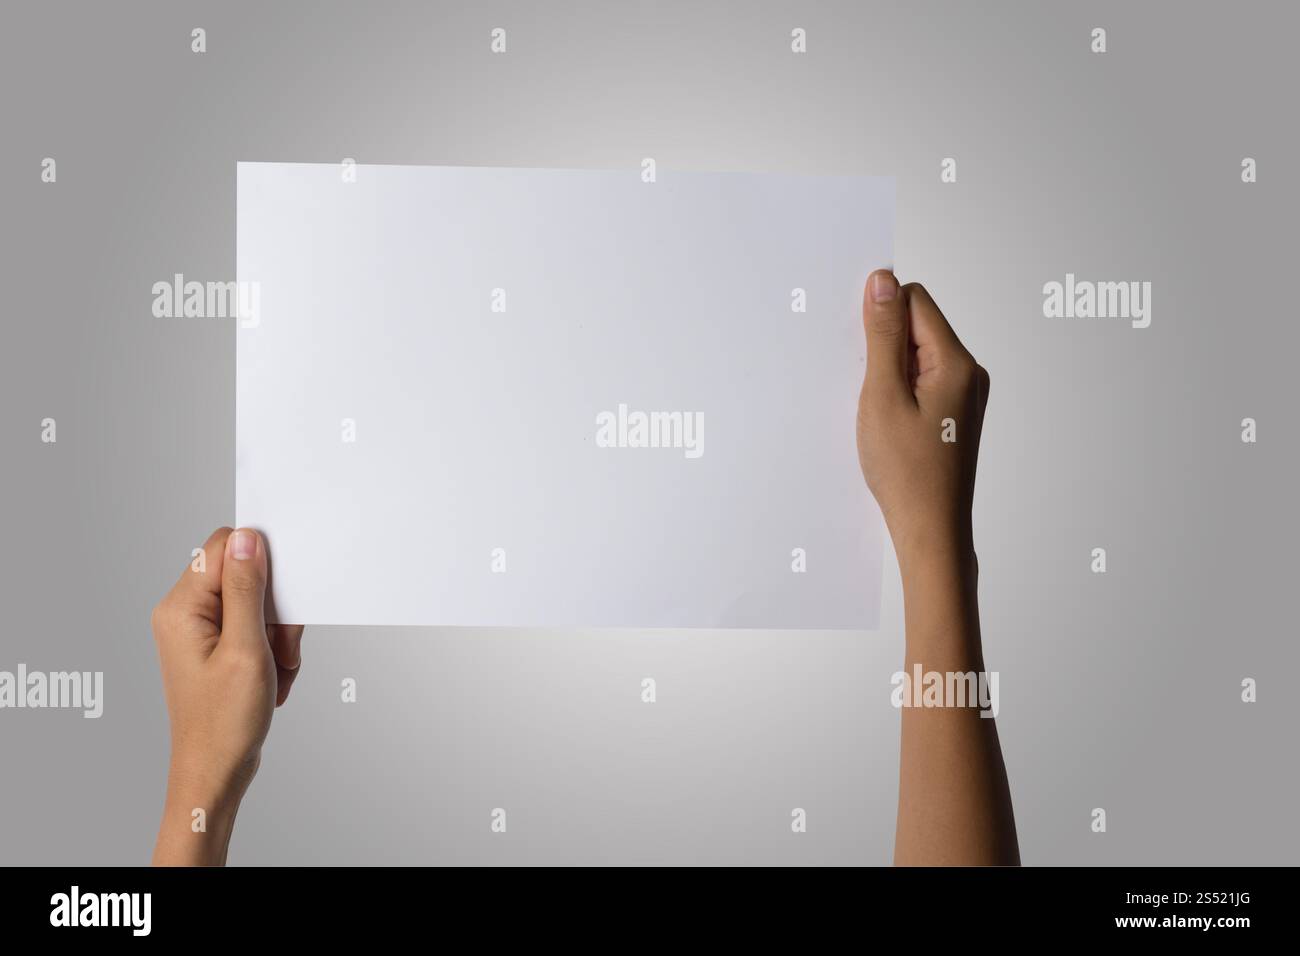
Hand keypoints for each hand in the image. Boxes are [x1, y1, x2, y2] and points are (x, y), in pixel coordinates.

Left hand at [151, 527, 302, 864]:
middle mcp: (184, 613)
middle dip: (274, 611)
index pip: (224, 548)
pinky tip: (272, 677)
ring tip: (276, 669)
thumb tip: (247, 538)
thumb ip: (247, 589)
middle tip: (281, 647)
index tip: (280, 599)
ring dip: (277, 635)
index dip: (261, 564)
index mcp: (181, 608)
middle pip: (245, 577)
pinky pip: (254, 626)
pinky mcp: (215, 645)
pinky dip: (272, 649)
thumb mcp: (245, 649)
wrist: (215, 772)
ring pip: (256, 604)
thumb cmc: (224, 722)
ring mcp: (199, 630)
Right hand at [856, 270, 988, 566]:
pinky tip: (886, 422)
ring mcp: (964, 394)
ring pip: (916, 355)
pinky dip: (898, 391)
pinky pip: (921, 381)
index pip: (915, 301)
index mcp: (957, 362)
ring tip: (878, 410)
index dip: (880, 314)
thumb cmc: (907, 472)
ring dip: (888, 371)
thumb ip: (882, 335)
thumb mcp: (883, 395)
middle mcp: (968, 373)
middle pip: (917, 326)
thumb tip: (882, 280)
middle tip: (867, 387)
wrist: (931, 530)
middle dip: (883, 344)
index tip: (859, 348)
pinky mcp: (954, 413)